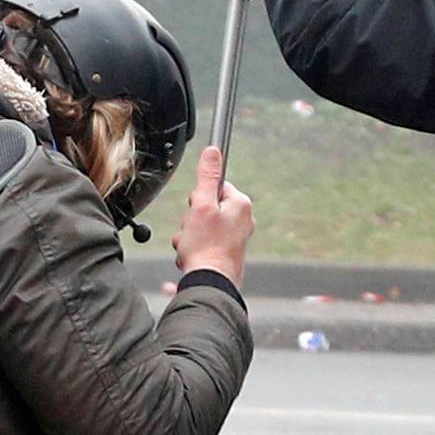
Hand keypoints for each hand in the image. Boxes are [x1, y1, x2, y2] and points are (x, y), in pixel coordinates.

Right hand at [173, 145, 253, 286]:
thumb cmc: (206, 247)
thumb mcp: (202, 204)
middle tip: (192, 231)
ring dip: (191, 236)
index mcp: (241, 204)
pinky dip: (196, 249)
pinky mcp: (229, 253)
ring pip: (204, 227)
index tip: (196, 210)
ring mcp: (237, 238)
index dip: (199, 198)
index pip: (215, 187)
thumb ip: (207, 177)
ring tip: (191, 247)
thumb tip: (213, 151)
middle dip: (193, 220)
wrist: (210, 283)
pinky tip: (193, 256)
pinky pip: (206, 243)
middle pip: (208, 208)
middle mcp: (243, 219)